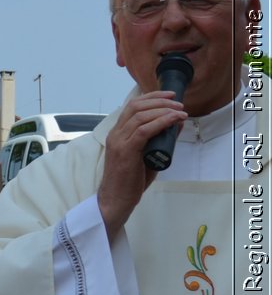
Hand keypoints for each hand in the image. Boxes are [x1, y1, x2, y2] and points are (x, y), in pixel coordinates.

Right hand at [98, 90, 187, 234]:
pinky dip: (161, 122)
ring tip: (180, 111)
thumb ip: (158, 140)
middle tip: (178, 103)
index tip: (170, 96)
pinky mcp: (125, 151)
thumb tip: (176, 124)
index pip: (132, 106)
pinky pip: (143, 130)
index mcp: (117, 133)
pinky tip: (173, 120)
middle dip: (160, 100)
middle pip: (136, 106)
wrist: (116, 199)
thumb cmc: (130, 181)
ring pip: (140, 115)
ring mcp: (119, 142)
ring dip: (163, 110)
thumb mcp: (146, 156)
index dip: (152, 97)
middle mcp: (115, 134)